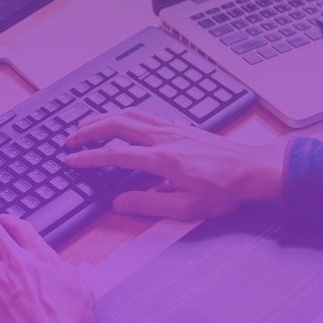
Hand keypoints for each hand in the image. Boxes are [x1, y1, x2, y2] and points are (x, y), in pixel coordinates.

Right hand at [64, 108, 285, 218]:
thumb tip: (119, 203)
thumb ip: (149, 204)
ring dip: (103, 117)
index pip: (116, 155)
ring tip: (85, 125)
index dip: (89, 158)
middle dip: (88, 130)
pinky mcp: (180, 127)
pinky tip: (119, 120)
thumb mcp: (187, 208)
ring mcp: (172, 129)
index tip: (72, 161)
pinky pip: (144, 114)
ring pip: (130, 114)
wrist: (252, 171)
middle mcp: (165, 138)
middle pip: (117, 125)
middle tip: (69, 140)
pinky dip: (123, 114)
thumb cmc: (224, 191)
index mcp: (163, 159)